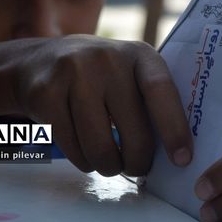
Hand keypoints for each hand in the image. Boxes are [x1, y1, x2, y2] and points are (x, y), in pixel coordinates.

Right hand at [11, 35, 192, 175]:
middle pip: (132, 130)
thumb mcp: (129, 71)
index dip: (174, 127)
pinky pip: (71, 148)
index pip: (161, 90)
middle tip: (137, 167)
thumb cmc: (99, 75)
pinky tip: (85, 152)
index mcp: (138, 54)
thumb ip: (152, 100)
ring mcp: (73, 73)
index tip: (182, 159)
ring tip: (109, 161)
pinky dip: (82, 162)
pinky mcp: (45, 94)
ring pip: (99, 147)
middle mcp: (107, 59)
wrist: (39, 61)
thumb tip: (177, 151)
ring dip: (108, 166)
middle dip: (138, 161)